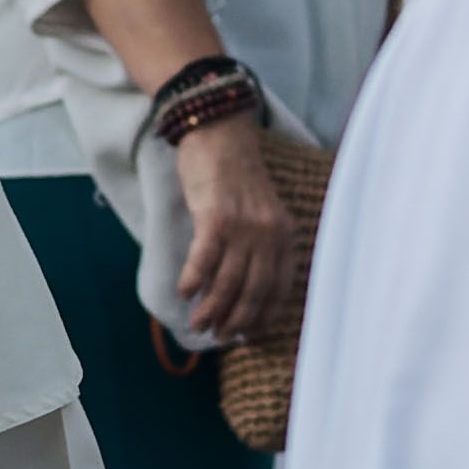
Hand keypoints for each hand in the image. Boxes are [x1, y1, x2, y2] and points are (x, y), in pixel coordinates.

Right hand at [170, 106, 296, 340]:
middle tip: (220, 336)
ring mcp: (243, 226)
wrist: (219, 131)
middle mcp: (268, 233)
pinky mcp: (215, 217)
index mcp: (284, 234)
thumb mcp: (261, 210)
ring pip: (228, 282)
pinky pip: (203, 260)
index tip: (248, 335)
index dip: (263, 317)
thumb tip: (240, 287)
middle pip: (254, 291)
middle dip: (236, 321)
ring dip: (211, 309)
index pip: (279, 288)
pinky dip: (193, 281)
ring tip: (198, 324)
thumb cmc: (234, 174)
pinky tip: (184, 293)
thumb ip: (260, 244)